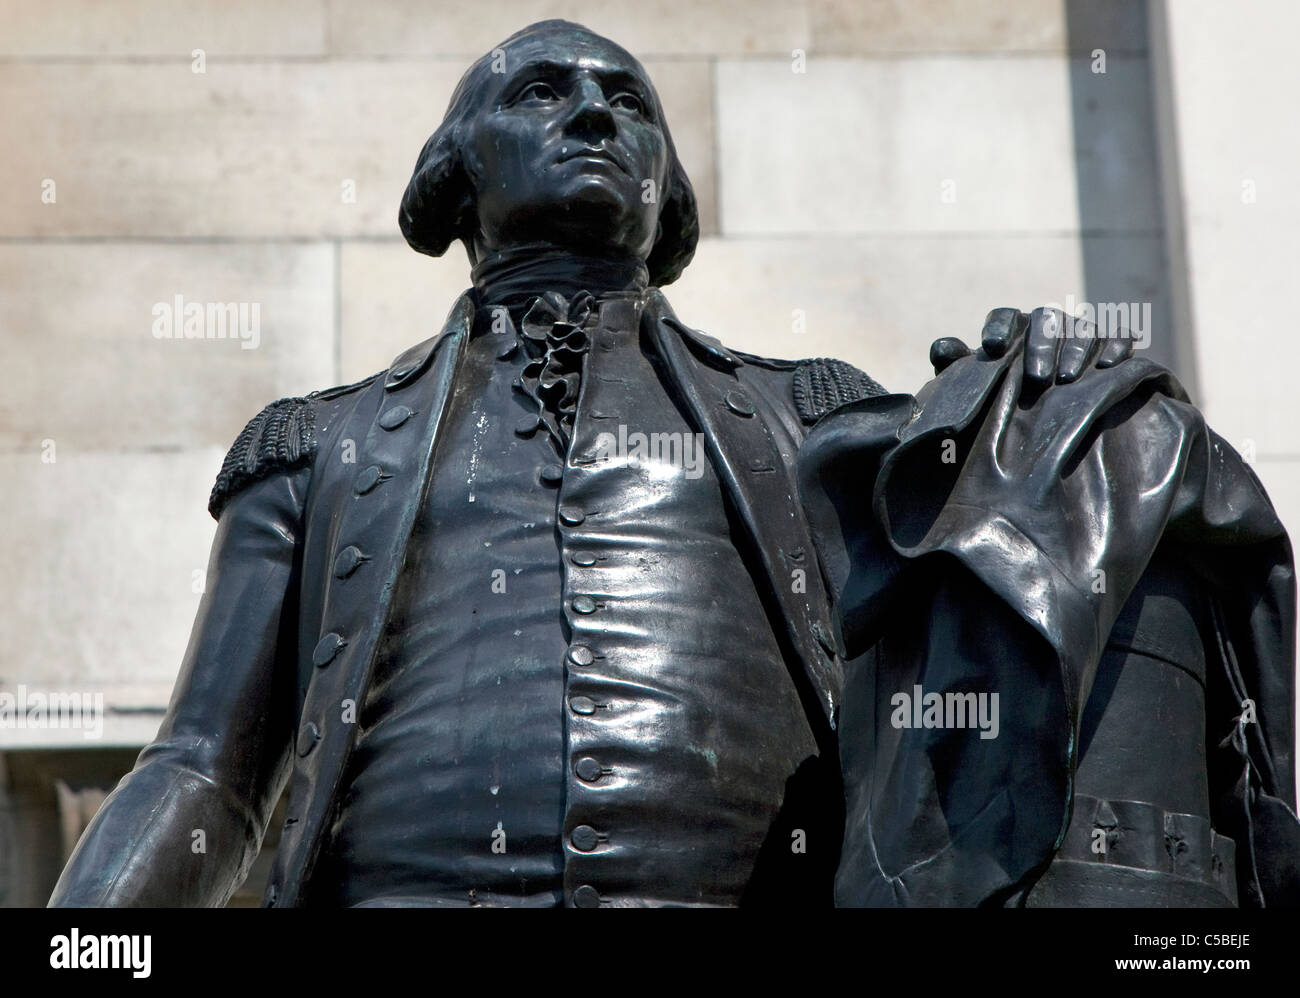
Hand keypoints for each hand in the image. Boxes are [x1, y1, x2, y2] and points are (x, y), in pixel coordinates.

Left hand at [930, 306, 1136, 381]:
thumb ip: (958, 367)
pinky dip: (1115, 346)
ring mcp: (1080, 333)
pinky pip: (1118, 336)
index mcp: (1014, 329)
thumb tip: (941, 348)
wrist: (1049, 417)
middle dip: (1041, 345)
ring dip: (1075, 351)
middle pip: (1046, 319)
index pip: (1005, 316)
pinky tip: (1106, 366)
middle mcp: (1048, 325)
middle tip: (1035, 378)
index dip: (999, 327)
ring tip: (1065, 381)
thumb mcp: (980, 388)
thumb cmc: (1006, 399)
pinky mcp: (1112, 345)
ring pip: (1082, 328)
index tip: (993, 348)